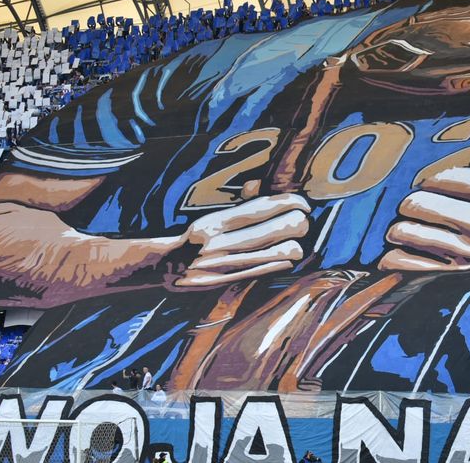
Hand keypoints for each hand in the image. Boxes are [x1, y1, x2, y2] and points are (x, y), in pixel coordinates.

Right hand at [172, 192, 310, 288]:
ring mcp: (230, 265)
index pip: (266, 206)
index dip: (293, 203)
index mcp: (216, 221)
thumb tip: (259, 186)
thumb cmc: (196, 239)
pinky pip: (275, 269)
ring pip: (286, 251)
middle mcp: (223, 242)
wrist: (167, 269)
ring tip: (293, 241)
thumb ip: (239, 204)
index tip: (302, 205)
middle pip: (284, 227)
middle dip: (299, 223)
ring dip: (296, 244)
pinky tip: (284, 256)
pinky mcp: (236, 283)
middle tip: (298, 223)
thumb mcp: (211, 217)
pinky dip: (286, 261)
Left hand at [379, 137, 469, 271]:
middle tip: (407, 201)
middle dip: (422, 206)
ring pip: (442, 243)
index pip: (469, 183)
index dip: (443, 179)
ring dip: (412, 235)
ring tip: (394, 228)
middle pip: (450, 214)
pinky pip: (442, 268)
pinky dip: (413, 266)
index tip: (430, 177)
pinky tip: (389, 260)